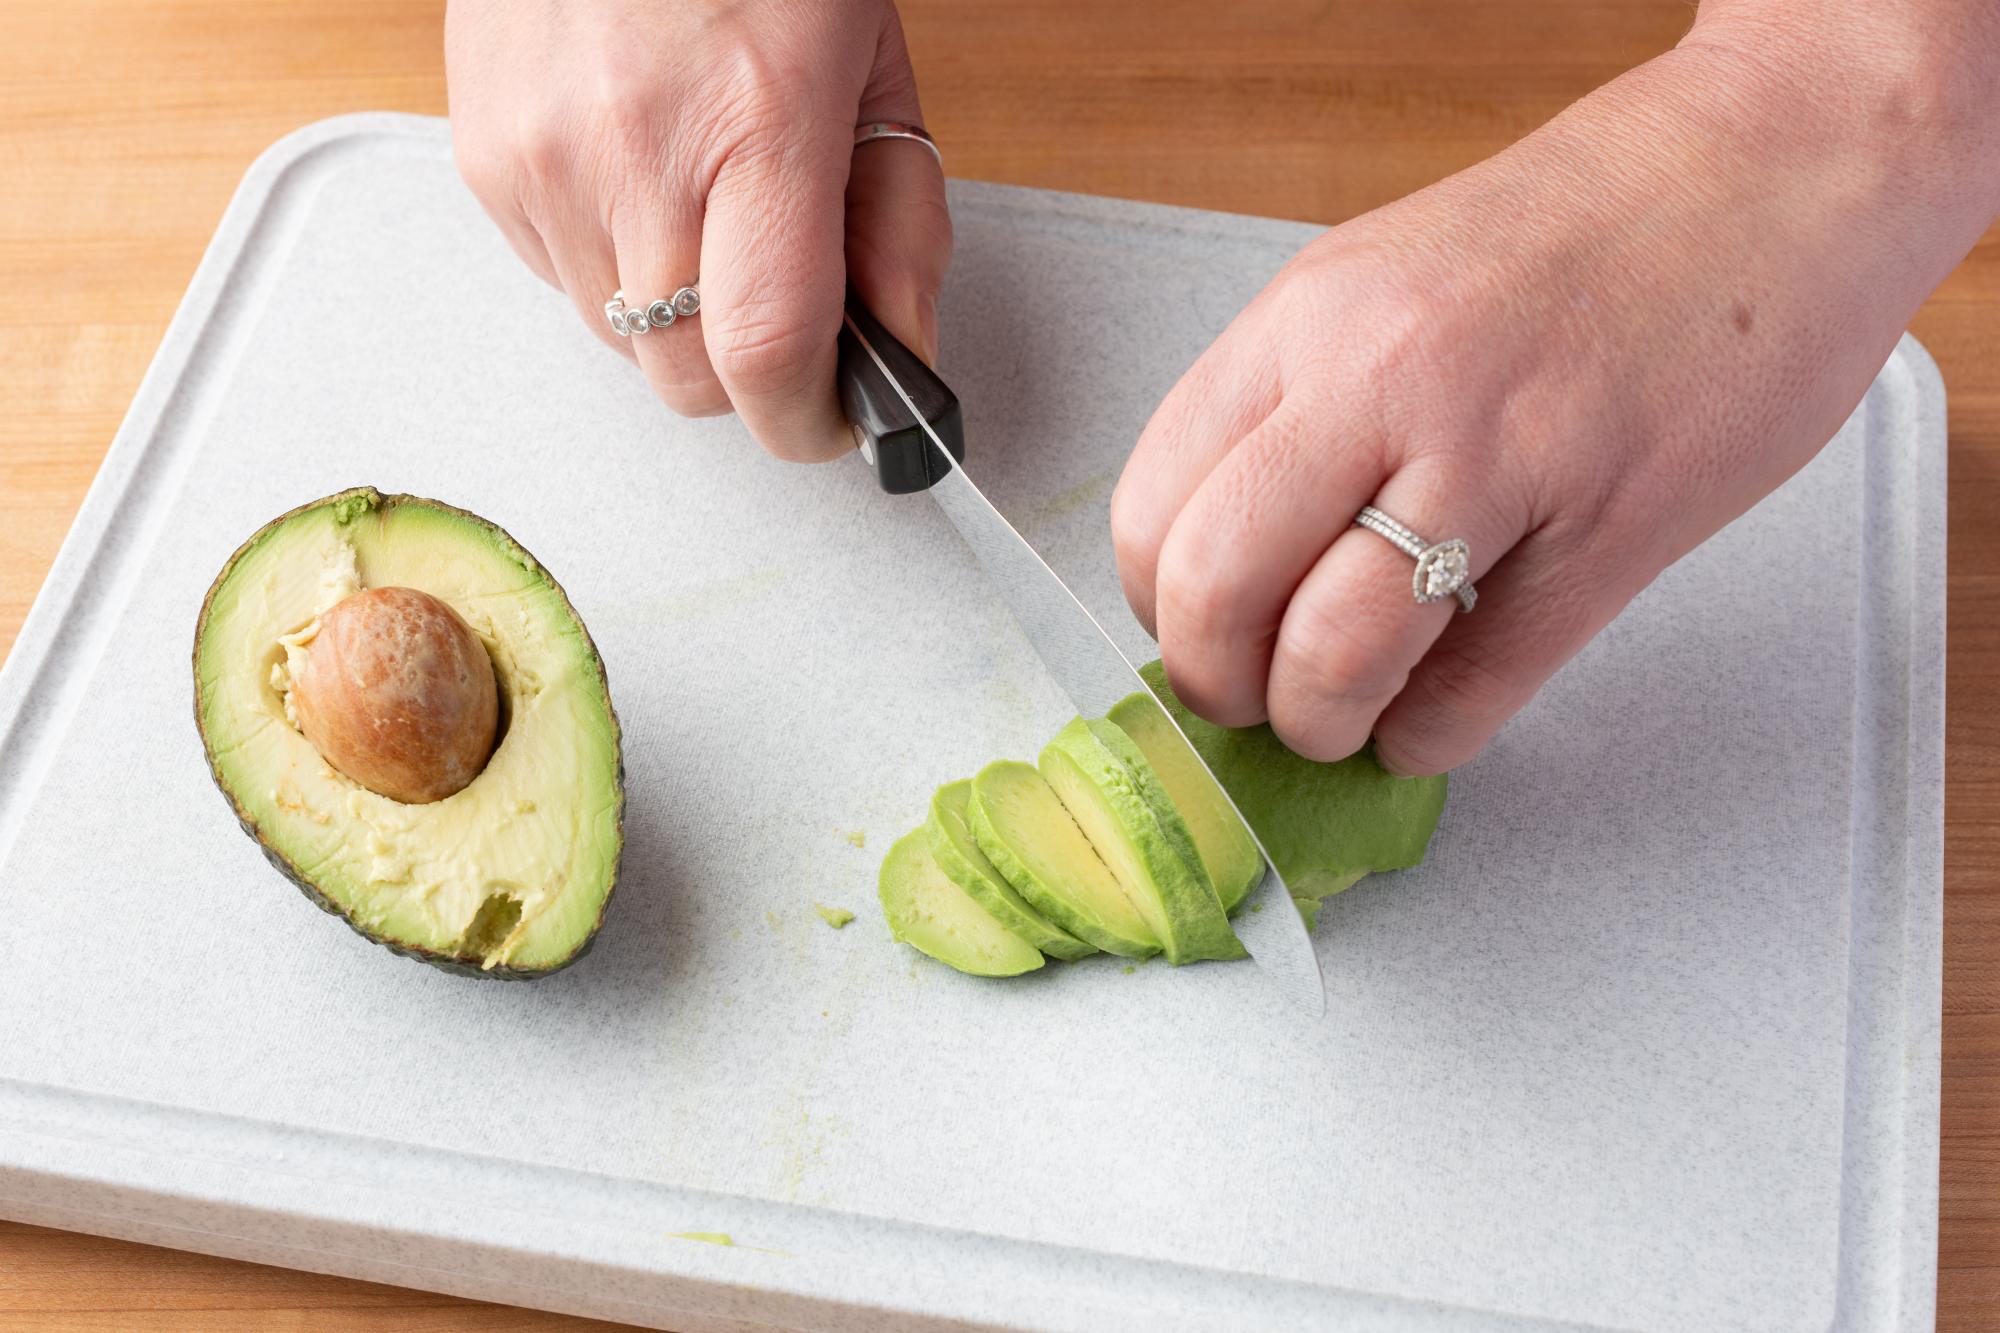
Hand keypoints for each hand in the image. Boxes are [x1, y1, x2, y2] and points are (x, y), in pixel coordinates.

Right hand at [446, 0, 950, 459]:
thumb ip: (901, 224)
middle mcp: (630, 150)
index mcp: (756, 119)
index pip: (766, 352)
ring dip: (678, 322)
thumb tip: (899, 355)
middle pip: (686, 379)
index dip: (808, 422)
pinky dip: (615, 265)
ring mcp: (540, 159)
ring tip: (707, 209)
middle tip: (785, 308)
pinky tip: (642, 177)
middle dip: (748, 376)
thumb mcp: (872, 67)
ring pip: (620, 345)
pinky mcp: (483, 160)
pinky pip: (562, 282)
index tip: (836, 421)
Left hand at [1110, 7, 1998, 774]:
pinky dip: (1433, 736)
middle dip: (1219, 684)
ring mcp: (1500, 454)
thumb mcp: (1386, 282)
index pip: (1152, 508)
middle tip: (1256, 698)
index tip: (1199, 632)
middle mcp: (1383, 380)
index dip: (1160, 607)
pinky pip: (1477, 690)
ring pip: (1333, 655)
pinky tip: (1433, 717)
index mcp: (1309, 321)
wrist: (1781, 164)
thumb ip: (1301, 411)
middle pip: (1215, 591)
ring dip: (1322, 723)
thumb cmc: (1584, 231)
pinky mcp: (1612, 528)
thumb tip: (1228, 564)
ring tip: (1345, 715)